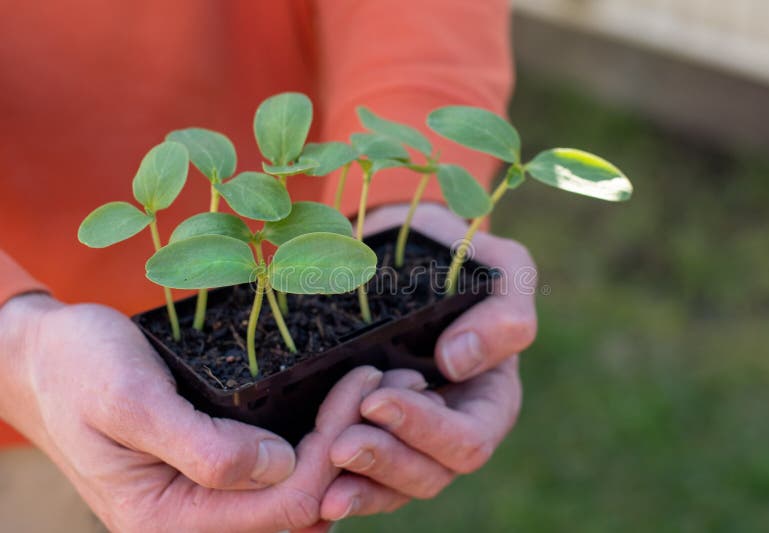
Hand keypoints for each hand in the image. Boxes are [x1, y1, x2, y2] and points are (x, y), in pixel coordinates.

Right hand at [0, 294, 383, 531]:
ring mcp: (210, 497)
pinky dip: (319, 435)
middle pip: (300, 502)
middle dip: (352, 444)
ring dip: (344, 441)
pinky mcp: (219, 468)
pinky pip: (282, 467)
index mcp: (169, 520)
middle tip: (393, 382)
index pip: (279, 507)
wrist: (46, 357)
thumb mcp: (127, 401)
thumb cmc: (77, 370)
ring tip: (383, 387)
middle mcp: (196, 520)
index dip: (331, 451)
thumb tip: (278, 466)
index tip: (363, 385)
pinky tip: (345, 398)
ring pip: (298, 487)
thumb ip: (198, 446)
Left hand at [316, 203, 536, 519]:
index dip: (426, 430)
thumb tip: (456, 361)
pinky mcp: (372, 436)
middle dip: (386, 461)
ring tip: (323, 472)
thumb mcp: (501, 269)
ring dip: (360, 484)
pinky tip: (318, 496)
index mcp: (490, 397)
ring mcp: (411, 438)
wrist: (403, 253)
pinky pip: (363, 482)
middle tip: (341, 443)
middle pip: (430, 474)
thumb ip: (502, 313)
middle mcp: (452, 426)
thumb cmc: (459, 259)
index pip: (469, 439)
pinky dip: (342, 489)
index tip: (376, 400)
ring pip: (394, 488)